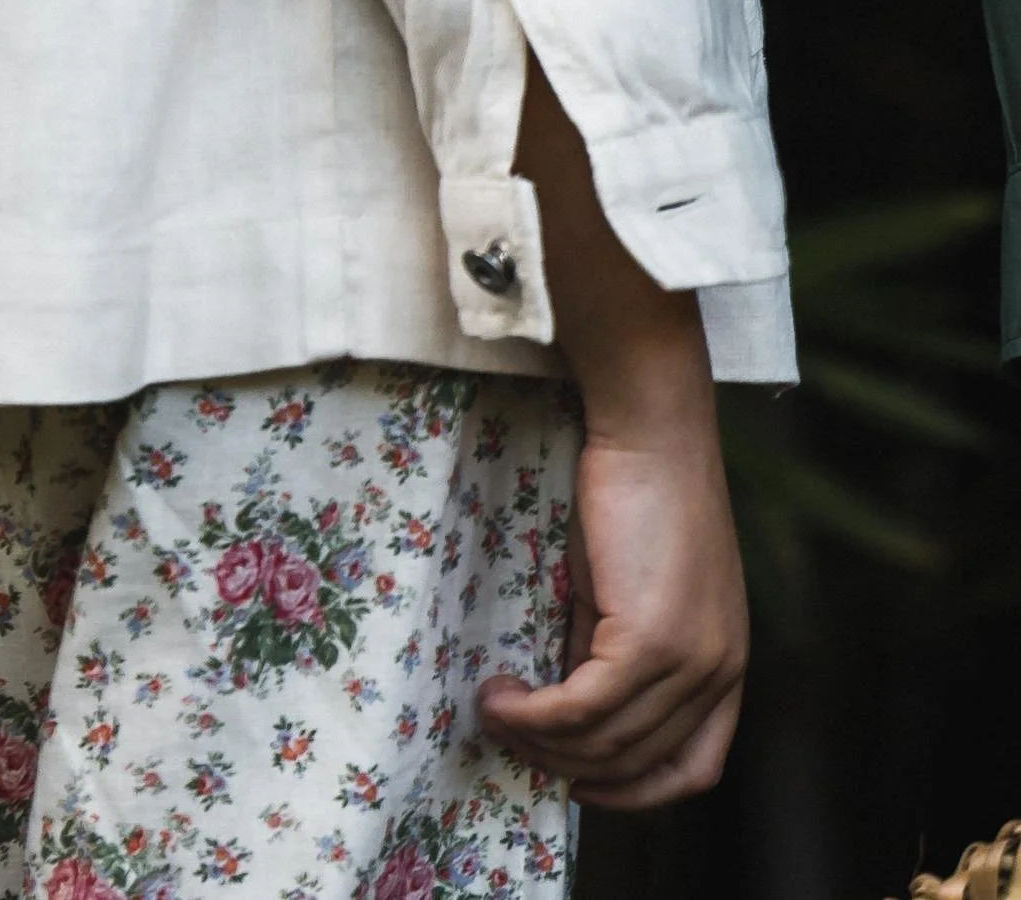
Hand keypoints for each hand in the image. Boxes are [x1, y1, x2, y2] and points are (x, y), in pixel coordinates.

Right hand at [479, 410, 746, 804]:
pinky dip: (534, 715)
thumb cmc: (635, 489)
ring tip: (491, 711)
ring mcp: (691, 662)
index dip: (632, 791)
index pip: (692, 769)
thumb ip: (612, 651)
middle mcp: (718, 674)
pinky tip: (499, 694)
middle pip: (637, 764)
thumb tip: (561, 707)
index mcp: (724, 665)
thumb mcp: (629, 589)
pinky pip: (584, 707)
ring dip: (538, 742)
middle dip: (564, 766)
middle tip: (508, 738)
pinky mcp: (654, 641)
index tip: (574, 781)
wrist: (650, 424)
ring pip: (606, 743)